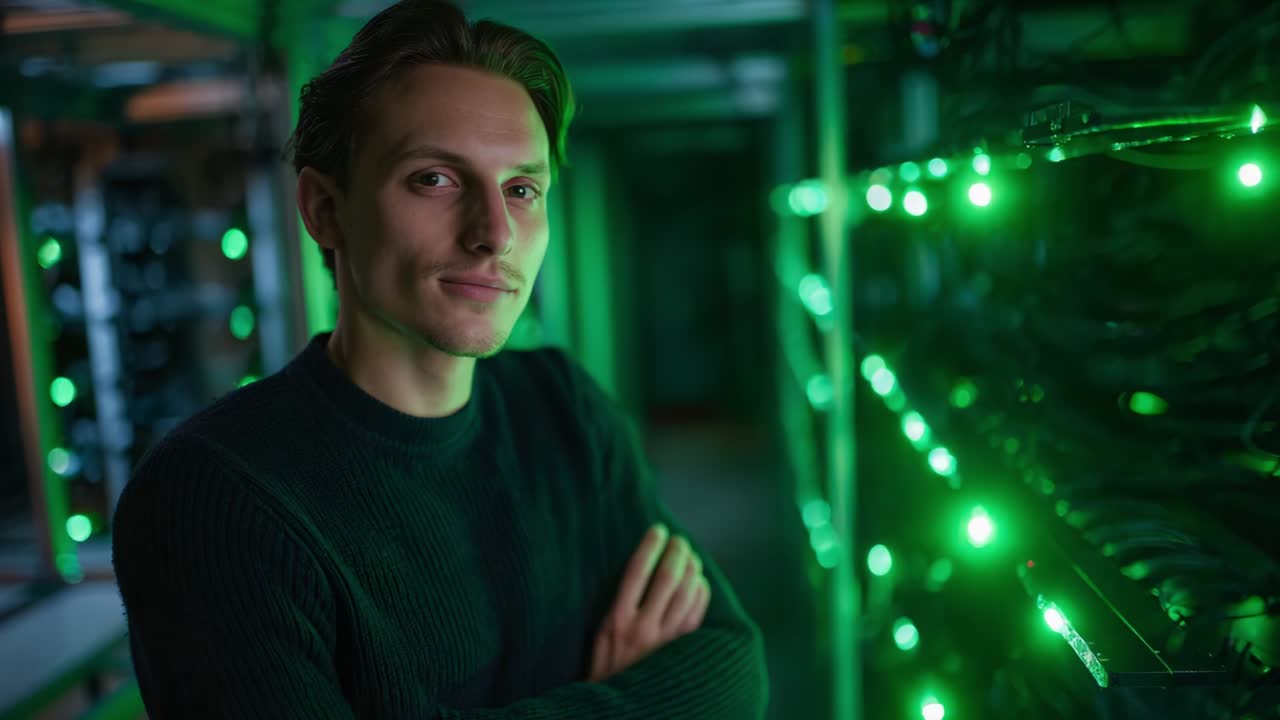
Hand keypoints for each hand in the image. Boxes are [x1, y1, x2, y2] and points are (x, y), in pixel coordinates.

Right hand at [588, 523, 710, 681]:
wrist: (617, 705)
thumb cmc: (605, 663)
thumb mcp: (600, 632)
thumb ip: (617, 604)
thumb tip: (639, 568)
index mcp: (616, 620)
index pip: (636, 571)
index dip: (649, 546)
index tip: (657, 529)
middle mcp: (642, 628)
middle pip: (667, 578)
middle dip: (676, 552)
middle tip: (679, 539)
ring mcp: (664, 640)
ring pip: (686, 593)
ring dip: (691, 568)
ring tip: (690, 556)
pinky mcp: (680, 650)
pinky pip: (697, 614)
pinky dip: (700, 592)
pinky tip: (699, 582)